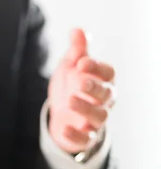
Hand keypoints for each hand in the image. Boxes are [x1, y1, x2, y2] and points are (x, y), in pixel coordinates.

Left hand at [48, 28, 115, 152]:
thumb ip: (76, 51)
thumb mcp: (71, 67)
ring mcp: (94, 120)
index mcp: (103, 81)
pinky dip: (76, 134)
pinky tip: (63, 127)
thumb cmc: (71, 87)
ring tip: (70, 100)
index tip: (81, 62)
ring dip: (86, 108)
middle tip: (80, 81)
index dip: (97, 67)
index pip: (108, 73)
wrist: (60, 115)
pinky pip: (85, 138)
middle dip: (95, 87)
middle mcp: (104, 101)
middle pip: (107, 94)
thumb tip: (77, 30)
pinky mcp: (84, 136)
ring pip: (99, 116)